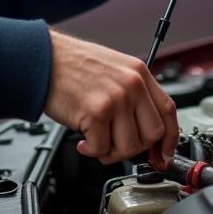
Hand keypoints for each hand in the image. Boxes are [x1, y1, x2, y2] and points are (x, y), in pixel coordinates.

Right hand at [44, 30, 178, 164]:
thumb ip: (133, 94)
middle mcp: (132, 84)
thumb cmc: (72, 65)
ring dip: (111, 152)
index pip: (168, 111)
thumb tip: (146, 129)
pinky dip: (92, 151)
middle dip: (135, 147)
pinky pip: (102, 149)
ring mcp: (115, 99)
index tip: (164, 154)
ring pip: (129, 147)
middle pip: (152, 134)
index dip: (170, 138)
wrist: (42, 59)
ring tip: (97, 140)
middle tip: (116, 144)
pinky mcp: (95, 113)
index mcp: (139, 73)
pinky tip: (84, 140)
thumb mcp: (114, 68)